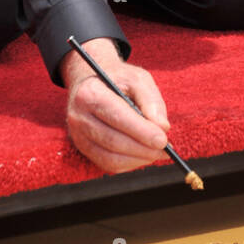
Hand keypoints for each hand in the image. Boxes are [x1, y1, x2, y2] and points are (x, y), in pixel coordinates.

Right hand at [61, 38, 170, 173]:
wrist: (92, 82)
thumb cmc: (118, 79)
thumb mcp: (137, 79)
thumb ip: (151, 100)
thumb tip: (163, 127)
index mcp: (90, 93)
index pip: (117, 117)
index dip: (141, 131)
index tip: (163, 140)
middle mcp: (79, 116)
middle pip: (113, 141)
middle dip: (143, 149)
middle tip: (165, 149)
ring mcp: (78, 135)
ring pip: (110, 158)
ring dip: (138, 159)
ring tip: (158, 152)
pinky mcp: (83, 148)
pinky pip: (107, 164)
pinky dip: (129, 163)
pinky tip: (143, 155)